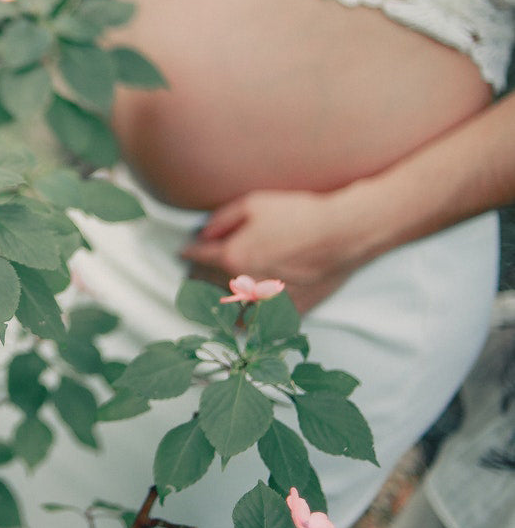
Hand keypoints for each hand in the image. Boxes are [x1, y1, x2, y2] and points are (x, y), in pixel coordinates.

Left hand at [180, 189, 370, 313]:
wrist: (343, 233)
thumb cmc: (298, 214)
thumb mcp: (253, 203)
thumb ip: (221, 220)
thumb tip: (203, 235)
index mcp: (231, 257)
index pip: (197, 257)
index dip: (188, 253)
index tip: (183, 252)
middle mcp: (245, 285)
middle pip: (206, 285)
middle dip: (195, 278)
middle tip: (190, 275)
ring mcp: (266, 303)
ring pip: (227, 310)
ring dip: (215, 302)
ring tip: (207, 297)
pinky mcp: (288, 313)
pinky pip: (255, 324)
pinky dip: (242, 319)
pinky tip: (238, 314)